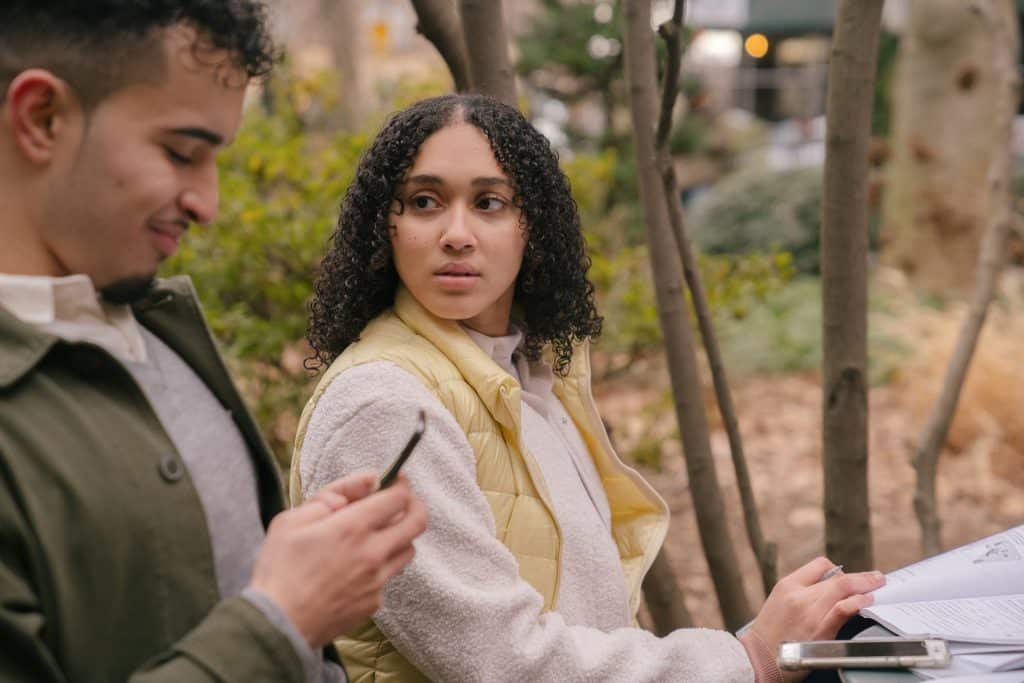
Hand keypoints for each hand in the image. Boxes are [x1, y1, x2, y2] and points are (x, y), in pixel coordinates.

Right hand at [249, 472, 427, 648]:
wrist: (277, 625)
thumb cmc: (279, 570)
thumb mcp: (292, 520)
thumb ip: (333, 494)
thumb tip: (369, 480)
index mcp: (353, 527)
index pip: (398, 498)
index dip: (401, 485)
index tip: (396, 480)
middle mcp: (373, 553)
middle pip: (418, 522)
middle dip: (415, 505)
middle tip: (403, 501)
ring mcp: (377, 580)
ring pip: (408, 550)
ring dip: (401, 536)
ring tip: (380, 533)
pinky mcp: (374, 602)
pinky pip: (389, 576)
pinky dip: (381, 565)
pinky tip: (357, 567)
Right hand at [750, 557, 884, 682]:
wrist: (758, 658)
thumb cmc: (769, 633)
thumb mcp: (778, 601)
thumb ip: (800, 592)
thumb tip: (829, 588)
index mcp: (788, 585)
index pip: (820, 565)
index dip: (838, 570)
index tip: (849, 577)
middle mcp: (799, 595)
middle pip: (836, 578)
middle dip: (861, 577)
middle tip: (877, 577)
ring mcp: (810, 612)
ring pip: (842, 588)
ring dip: (865, 585)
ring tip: (878, 584)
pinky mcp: (819, 630)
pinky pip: (842, 610)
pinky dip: (857, 602)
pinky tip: (867, 601)